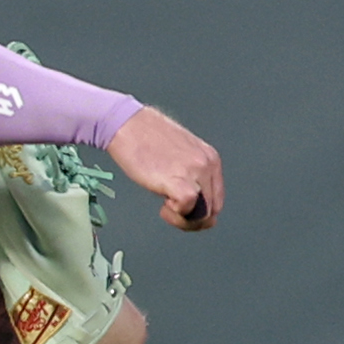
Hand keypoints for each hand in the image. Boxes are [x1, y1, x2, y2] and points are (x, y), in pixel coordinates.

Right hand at [109, 107, 222, 229]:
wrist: (126, 124)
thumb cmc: (144, 137)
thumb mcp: (179, 154)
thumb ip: (190, 174)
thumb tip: (191, 200)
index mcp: (209, 158)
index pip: (217, 197)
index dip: (201, 212)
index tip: (185, 213)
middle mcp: (206, 164)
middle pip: (213, 209)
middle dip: (193, 220)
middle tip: (173, 214)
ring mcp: (195, 172)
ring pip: (203, 214)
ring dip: (184, 219)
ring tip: (166, 208)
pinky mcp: (179, 180)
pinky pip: (187, 208)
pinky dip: (176, 214)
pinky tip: (163, 205)